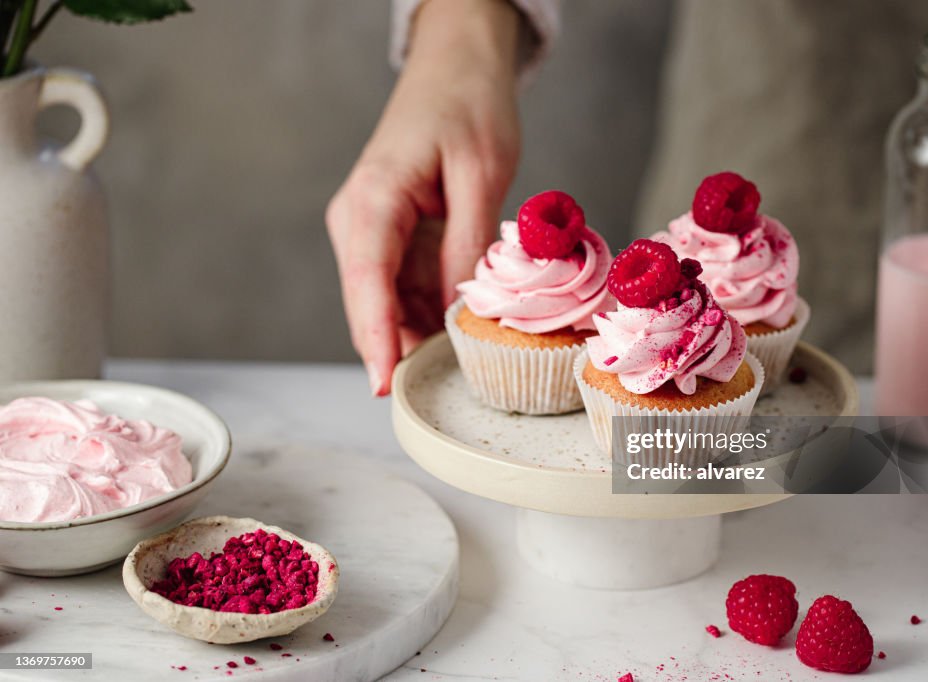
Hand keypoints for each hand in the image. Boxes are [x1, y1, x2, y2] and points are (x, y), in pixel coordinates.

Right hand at [326, 0, 521, 395]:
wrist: (456, 66)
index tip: (384, 385)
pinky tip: (457, 333)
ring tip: (458, 367)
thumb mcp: (482, 172)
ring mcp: (372, 232)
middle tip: (440, 391)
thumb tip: (457, 307)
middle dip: (397, 349)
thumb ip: (466, 240)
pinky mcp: (393, 238)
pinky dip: (427, 313)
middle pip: (369, 302)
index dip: (376, 337)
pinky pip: (403, 289)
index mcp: (373, 199)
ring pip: (385, 303)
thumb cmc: (467, 105)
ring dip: (416, 336)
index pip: (366, 281)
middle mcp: (359, 220)